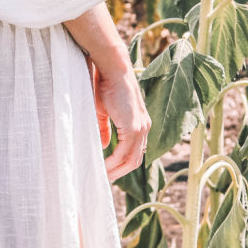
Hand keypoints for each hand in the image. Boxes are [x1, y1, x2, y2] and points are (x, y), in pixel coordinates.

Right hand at [86, 56, 150, 180]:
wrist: (112, 68)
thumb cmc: (106, 85)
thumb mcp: (104, 111)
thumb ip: (106, 129)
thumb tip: (105, 146)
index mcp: (140, 123)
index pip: (134, 151)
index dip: (122, 164)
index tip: (108, 170)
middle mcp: (144, 128)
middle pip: (135, 160)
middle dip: (120, 172)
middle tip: (104, 178)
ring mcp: (141, 128)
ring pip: (132, 160)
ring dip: (117, 171)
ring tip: (102, 176)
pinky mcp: (133, 127)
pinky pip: (124, 153)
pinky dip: (114, 162)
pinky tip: (103, 166)